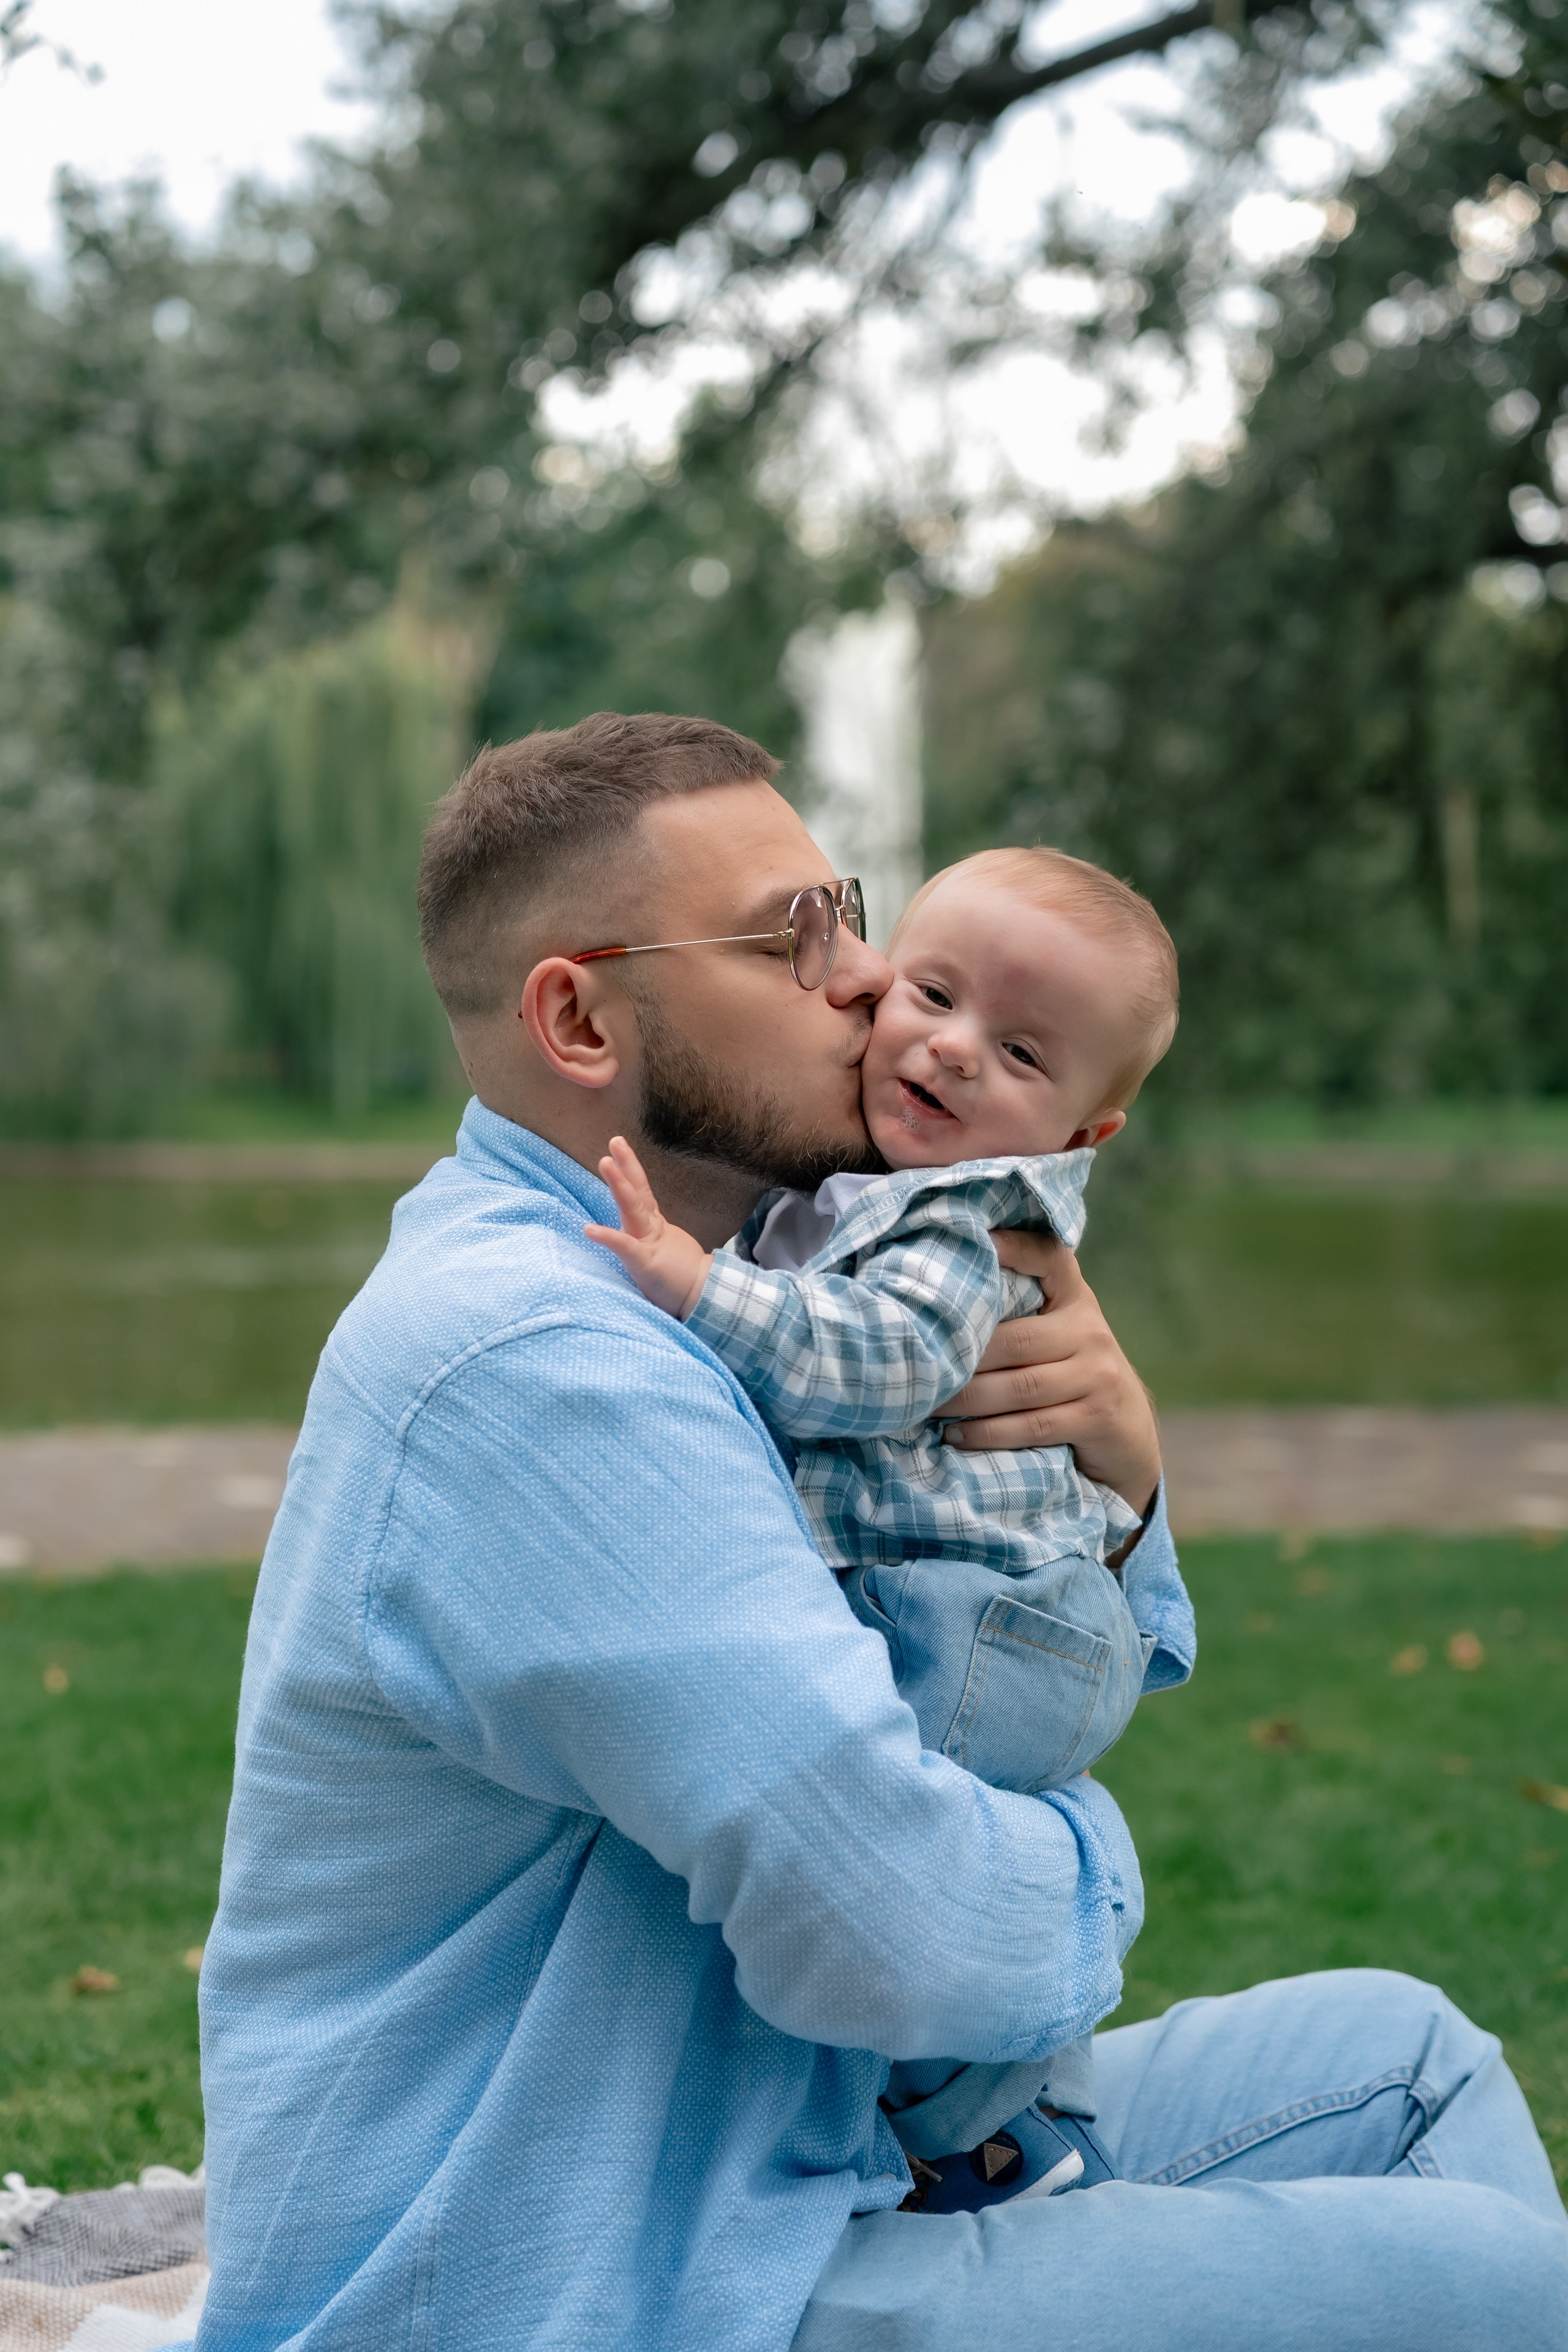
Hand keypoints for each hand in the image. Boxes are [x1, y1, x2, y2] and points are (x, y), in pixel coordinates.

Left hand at [585, 1136, 712, 1319]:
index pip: (640, 1195)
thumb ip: (646, 1244)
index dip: (629, 1171)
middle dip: (626, 1167)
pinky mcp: (645, 1262)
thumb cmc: (679, 1280)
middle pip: (637, 1193)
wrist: (704, 1297)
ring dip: (619, 1185)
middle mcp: (650, 1230)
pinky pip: (624, 1247)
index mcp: (654, 1229)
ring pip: (633, 1208)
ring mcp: (649, 1243)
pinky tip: (588, 1229)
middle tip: (615, 1142)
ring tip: (606, 1162)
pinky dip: (607, 1237)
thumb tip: (635, 1237)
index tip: (617, 1152)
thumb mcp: (660, 1257)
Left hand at [941, 1231, 1160, 1516]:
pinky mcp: (1096, 1418)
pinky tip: (955, 1435)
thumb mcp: (1059, 1332)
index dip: (1018, 1248)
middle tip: (916, 1366)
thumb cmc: (1072, 1373)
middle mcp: (1091, 1331)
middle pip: (1015, 1340)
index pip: (1051, 1260)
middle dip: (962, 1358)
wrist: (1129, 1431)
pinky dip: (987, 1433)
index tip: (982, 1240)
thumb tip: (940, 1295)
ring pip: (1020, 1387)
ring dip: (966, 1400)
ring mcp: (1097, 1376)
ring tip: (926, 1404)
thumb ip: (1020, 1311)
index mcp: (1076, 1300)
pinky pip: (1032, 1426)